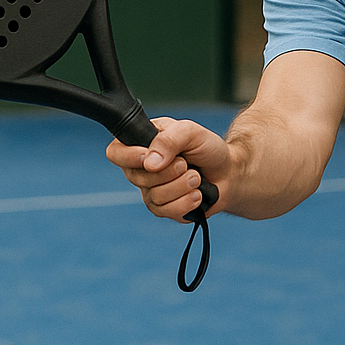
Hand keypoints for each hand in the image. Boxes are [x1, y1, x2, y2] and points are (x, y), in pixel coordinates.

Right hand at [105, 116, 227, 221]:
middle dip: (168, 172)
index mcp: (142, 144)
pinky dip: (186, 202)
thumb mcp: (191, 132)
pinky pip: (166, 212)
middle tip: (187, 164)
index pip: (116, 152)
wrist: (228, 173)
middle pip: (136, 178)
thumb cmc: (207, 148)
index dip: (129, 157)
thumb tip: (149, 163)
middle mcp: (142, 169)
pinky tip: (197, 195)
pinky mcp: (165, 209)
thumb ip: (169, 140)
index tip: (151, 157)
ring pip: (154, 197)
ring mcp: (151, 191)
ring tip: (196, 177)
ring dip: (182, 186)